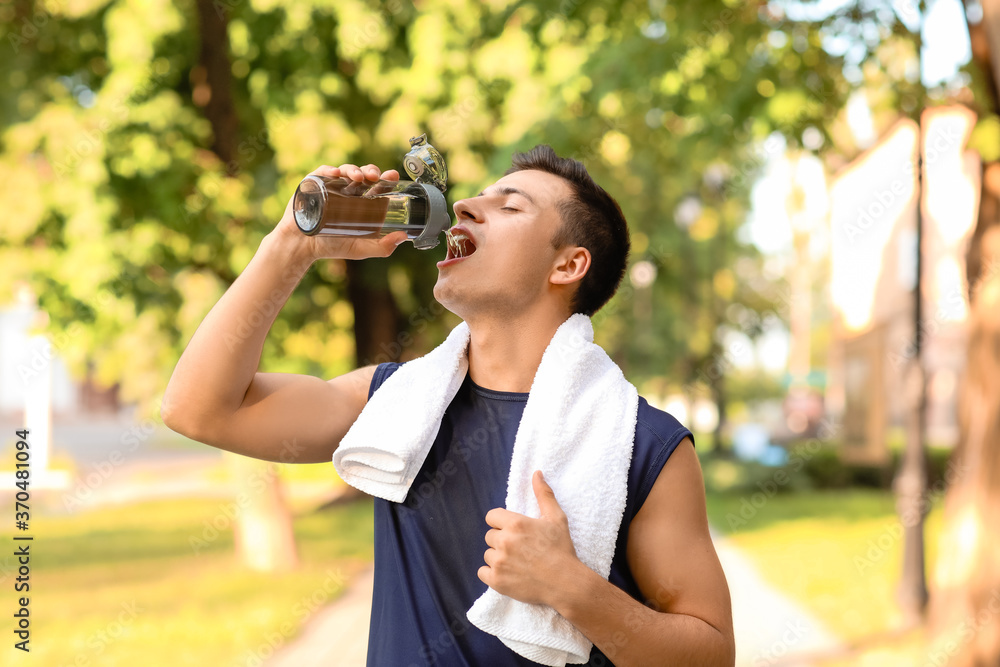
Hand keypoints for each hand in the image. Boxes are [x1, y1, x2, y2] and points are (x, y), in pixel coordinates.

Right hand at [273, 163, 408, 260]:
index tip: (392, 176)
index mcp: (360, 201)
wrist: (302, 247)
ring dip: (354, 169)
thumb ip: (383, 247)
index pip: (376, 185)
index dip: (385, 178)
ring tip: (359, 176)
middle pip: (362, 174)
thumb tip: (404, 237)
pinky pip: (322, 172)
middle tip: (375, 177)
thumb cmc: (331, 246)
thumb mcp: (361, 249)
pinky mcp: (313, 183)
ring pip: (345, 170)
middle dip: (371, 171)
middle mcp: (347, 190)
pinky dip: (330, 170)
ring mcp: (330, 185)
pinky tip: (336, 174)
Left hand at [477, 470, 581, 606]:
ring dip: (498, 557)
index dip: (501, 522)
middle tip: (520, 548)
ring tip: (517, 562)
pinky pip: (482, 572)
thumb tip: (536, 473)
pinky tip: (508, 573)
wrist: (565, 582)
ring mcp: (499, 562)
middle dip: (501, 540)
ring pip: (488, 554)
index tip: (514, 531)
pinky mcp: (496, 581)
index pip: (491, 516)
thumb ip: (543, 494)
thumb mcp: (556, 518)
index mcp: (515, 523)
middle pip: (490, 536)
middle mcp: (504, 541)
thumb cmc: (561, 549)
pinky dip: (491, 574)